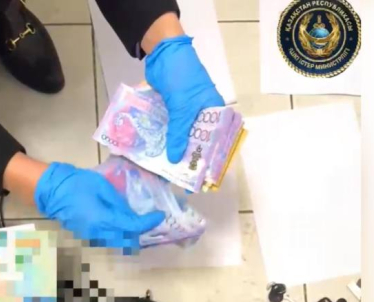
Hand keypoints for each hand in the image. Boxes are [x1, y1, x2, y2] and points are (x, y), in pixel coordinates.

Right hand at [34, 162, 165, 249]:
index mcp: (103, 219)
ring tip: (139, 221)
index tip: (159, 216)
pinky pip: (108, 237)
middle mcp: (98, 232)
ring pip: (117, 241)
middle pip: (126, 239)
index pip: (132, 226)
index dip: (148, 222)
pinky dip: (119, 233)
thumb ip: (118, 202)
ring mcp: (91, 236)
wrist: (52, 191)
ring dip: (129, 234)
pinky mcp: (87, 234)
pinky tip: (123, 222)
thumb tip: (131, 213)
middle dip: (140, 232)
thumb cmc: (77, 184)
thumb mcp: (102, 187)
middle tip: (150, 219)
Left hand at [144, 35, 224, 163]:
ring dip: (175, 146)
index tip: (200, 175)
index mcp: (214, 110)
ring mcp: (186, 110)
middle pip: (198, 138)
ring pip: (182, 133)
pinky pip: (170, 125)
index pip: (216, 139)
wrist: (164, 53)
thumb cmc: (182, 78)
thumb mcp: (182, 108)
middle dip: (189, 154)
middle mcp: (203, 112)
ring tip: (166, 167)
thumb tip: (174, 159)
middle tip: (180, 176)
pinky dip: (165, 135)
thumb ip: (178, 133)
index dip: (209, 156)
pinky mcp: (172, 107)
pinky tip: (157, 150)